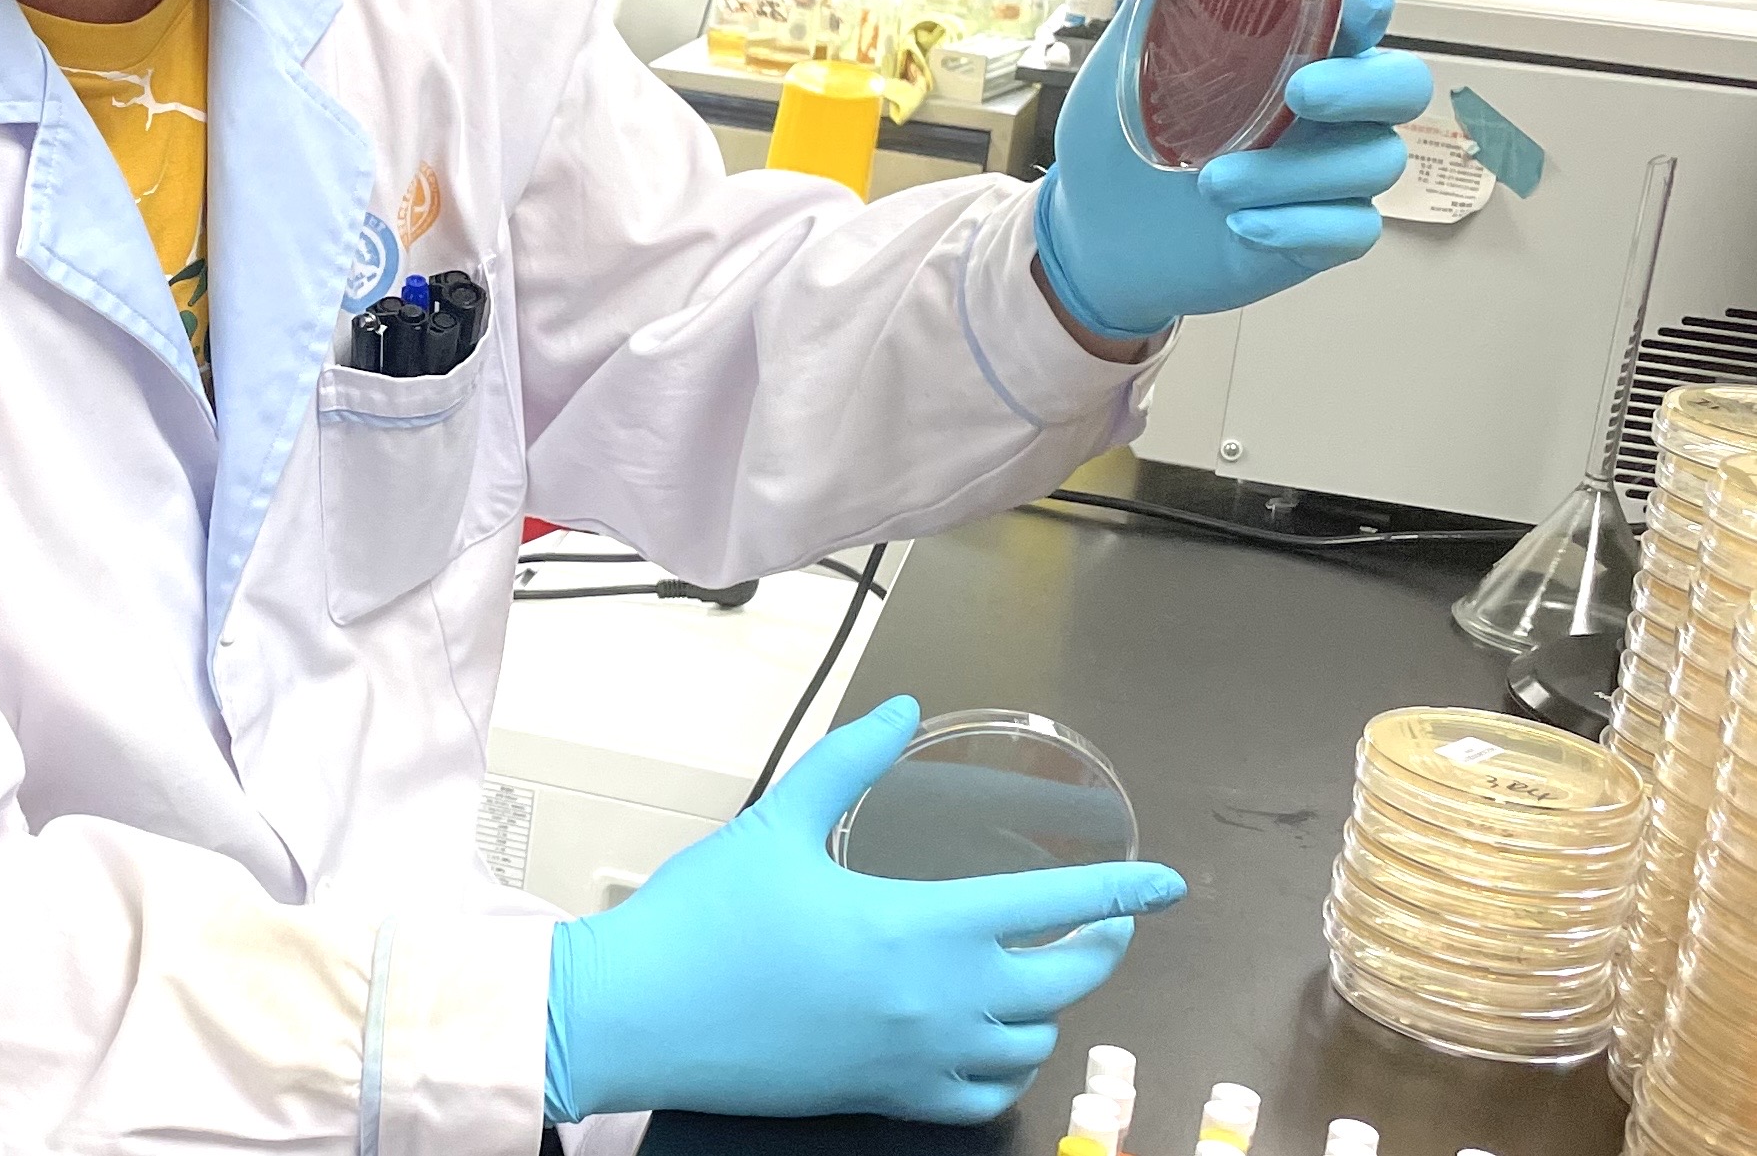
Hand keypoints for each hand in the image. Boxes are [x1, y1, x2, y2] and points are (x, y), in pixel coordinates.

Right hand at [542, 697, 1186, 1122]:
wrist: (641, 1015)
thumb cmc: (706, 915)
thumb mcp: (776, 820)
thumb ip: (848, 760)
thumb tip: (901, 710)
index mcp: (919, 927)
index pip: (1051, 906)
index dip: (1119, 892)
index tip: (1167, 883)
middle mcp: (937, 1003)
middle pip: (1061, 984)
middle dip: (1098, 946)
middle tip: (1105, 922)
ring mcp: (915, 1061)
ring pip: (1029, 1045)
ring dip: (1050, 1007)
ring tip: (1040, 974)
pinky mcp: (884, 1099)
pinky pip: (981, 1099)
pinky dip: (1006, 1068)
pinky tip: (993, 1044)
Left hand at [1034, 0, 1432, 341]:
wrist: (1089, 228)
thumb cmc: (1122, 138)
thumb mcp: (1133, 45)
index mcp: (1293, 58)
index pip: (1361, 26)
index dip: (1374, 13)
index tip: (1361, 3)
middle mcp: (1324, 116)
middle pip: (1403, 89)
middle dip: (1365, 86)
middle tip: (1301, 93)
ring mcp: (1324, 178)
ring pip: (1372, 164)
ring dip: (1295, 172)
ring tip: (1213, 180)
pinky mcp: (1313, 237)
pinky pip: (1350, 231)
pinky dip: (1301, 226)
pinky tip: (1244, 222)